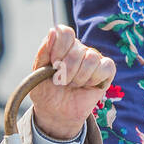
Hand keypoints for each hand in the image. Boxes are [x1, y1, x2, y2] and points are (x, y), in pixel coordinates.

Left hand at [30, 26, 115, 141]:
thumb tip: (53, 31)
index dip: (59, 49)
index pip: (65, 32)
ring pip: (91, 58)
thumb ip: (43, 51)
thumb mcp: (37, 72)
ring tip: (73, 84)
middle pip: (78, 49)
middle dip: (66, 71)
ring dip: (79, 77)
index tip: (53, 65)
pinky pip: (106, 67)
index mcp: (61, 45)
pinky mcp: (106, 70)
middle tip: (61, 81)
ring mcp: (93, 58)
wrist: (55, 112)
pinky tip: (87, 85)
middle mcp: (78, 48)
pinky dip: (94, 79)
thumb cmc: (46, 91)